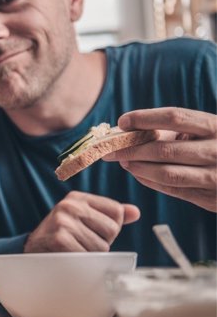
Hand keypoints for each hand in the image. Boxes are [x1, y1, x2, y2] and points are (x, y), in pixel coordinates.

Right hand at [24, 191, 139, 251]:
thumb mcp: (83, 219)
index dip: (109, 228)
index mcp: (77, 197)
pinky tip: (70, 257)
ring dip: (92, 254)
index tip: (90, 231)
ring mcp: (63, 221)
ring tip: (75, 250)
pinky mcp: (60, 239)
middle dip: (101, 242)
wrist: (31, 251)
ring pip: (102, 246)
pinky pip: (89, 256)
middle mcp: (70, 205)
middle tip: (81, 243)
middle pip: (111, 229)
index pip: (116, 212)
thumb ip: (108, 215)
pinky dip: (83, 262)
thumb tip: (135, 212)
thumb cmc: (62, 236)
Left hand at [102, 107, 216, 211]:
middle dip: (131, 149)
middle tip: (110, 149)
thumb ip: (174, 130)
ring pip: (167, 173)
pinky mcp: (214, 200)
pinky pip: (175, 190)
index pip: (174, 117)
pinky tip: (139, 173)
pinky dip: (151, 181)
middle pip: (164, 149)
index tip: (122, 121)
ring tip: (122, 161)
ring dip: (138, 167)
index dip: (144, 118)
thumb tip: (127, 130)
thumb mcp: (207, 130)